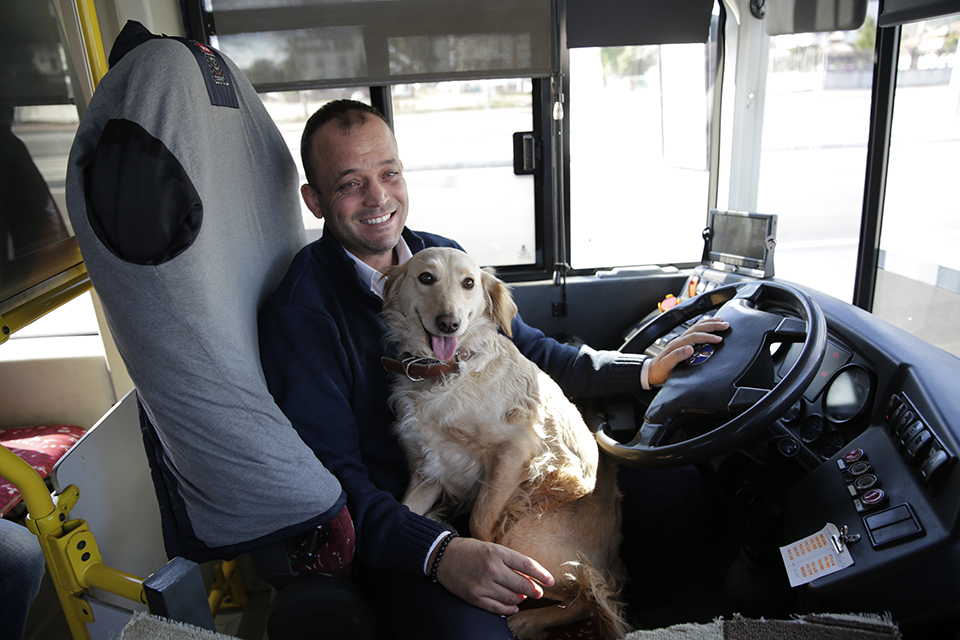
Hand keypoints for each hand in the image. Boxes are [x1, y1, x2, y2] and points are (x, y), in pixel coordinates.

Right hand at [434, 536, 554, 615]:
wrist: (443, 557)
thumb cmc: (470, 550)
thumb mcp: (492, 549)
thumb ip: (510, 561)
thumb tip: (529, 577)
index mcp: (497, 553)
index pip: (527, 565)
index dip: (542, 574)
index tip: (551, 581)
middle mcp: (492, 569)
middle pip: (522, 584)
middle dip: (534, 590)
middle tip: (538, 592)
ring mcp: (483, 585)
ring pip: (512, 598)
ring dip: (521, 599)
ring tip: (523, 597)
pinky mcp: (475, 597)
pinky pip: (497, 608)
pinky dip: (509, 609)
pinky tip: (513, 606)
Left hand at [648, 316, 729, 386]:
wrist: (651, 372)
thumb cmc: (659, 370)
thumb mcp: (667, 365)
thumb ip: (677, 356)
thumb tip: (689, 349)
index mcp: (677, 345)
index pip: (695, 337)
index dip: (707, 337)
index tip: (719, 339)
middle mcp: (679, 341)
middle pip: (697, 328)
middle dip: (712, 325)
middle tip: (725, 325)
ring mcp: (681, 341)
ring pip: (696, 328)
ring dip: (709, 323)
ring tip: (720, 321)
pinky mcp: (682, 344)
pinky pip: (695, 332)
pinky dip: (703, 327)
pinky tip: (709, 327)